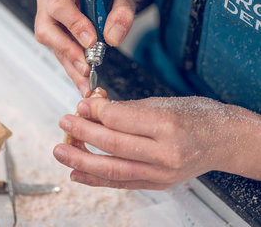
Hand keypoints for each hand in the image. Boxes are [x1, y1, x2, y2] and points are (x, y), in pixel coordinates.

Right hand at [35, 0, 135, 96]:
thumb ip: (122, 13)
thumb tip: (113, 37)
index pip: (60, 4)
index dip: (73, 24)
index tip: (91, 40)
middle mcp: (50, 3)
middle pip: (47, 29)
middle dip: (67, 50)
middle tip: (87, 66)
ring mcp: (51, 22)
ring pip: (53, 47)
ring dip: (71, 65)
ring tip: (88, 80)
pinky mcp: (57, 38)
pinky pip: (61, 56)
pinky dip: (74, 70)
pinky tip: (84, 82)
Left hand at [53, 96, 240, 189]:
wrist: (223, 139)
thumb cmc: (196, 115)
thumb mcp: (163, 102)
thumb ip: (127, 109)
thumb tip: (95, 108)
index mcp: (167, 124)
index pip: (119, 119)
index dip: (95, 110)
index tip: (83, 104)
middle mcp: (165, 152)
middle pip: (113, 144)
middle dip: (83, 132)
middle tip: (65, 122)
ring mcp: (163, 172)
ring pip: (113, 169)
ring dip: (82, 161)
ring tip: (61, 151)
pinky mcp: (160, 183)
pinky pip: (123, 183)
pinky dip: (98, 179)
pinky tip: (78, 174)